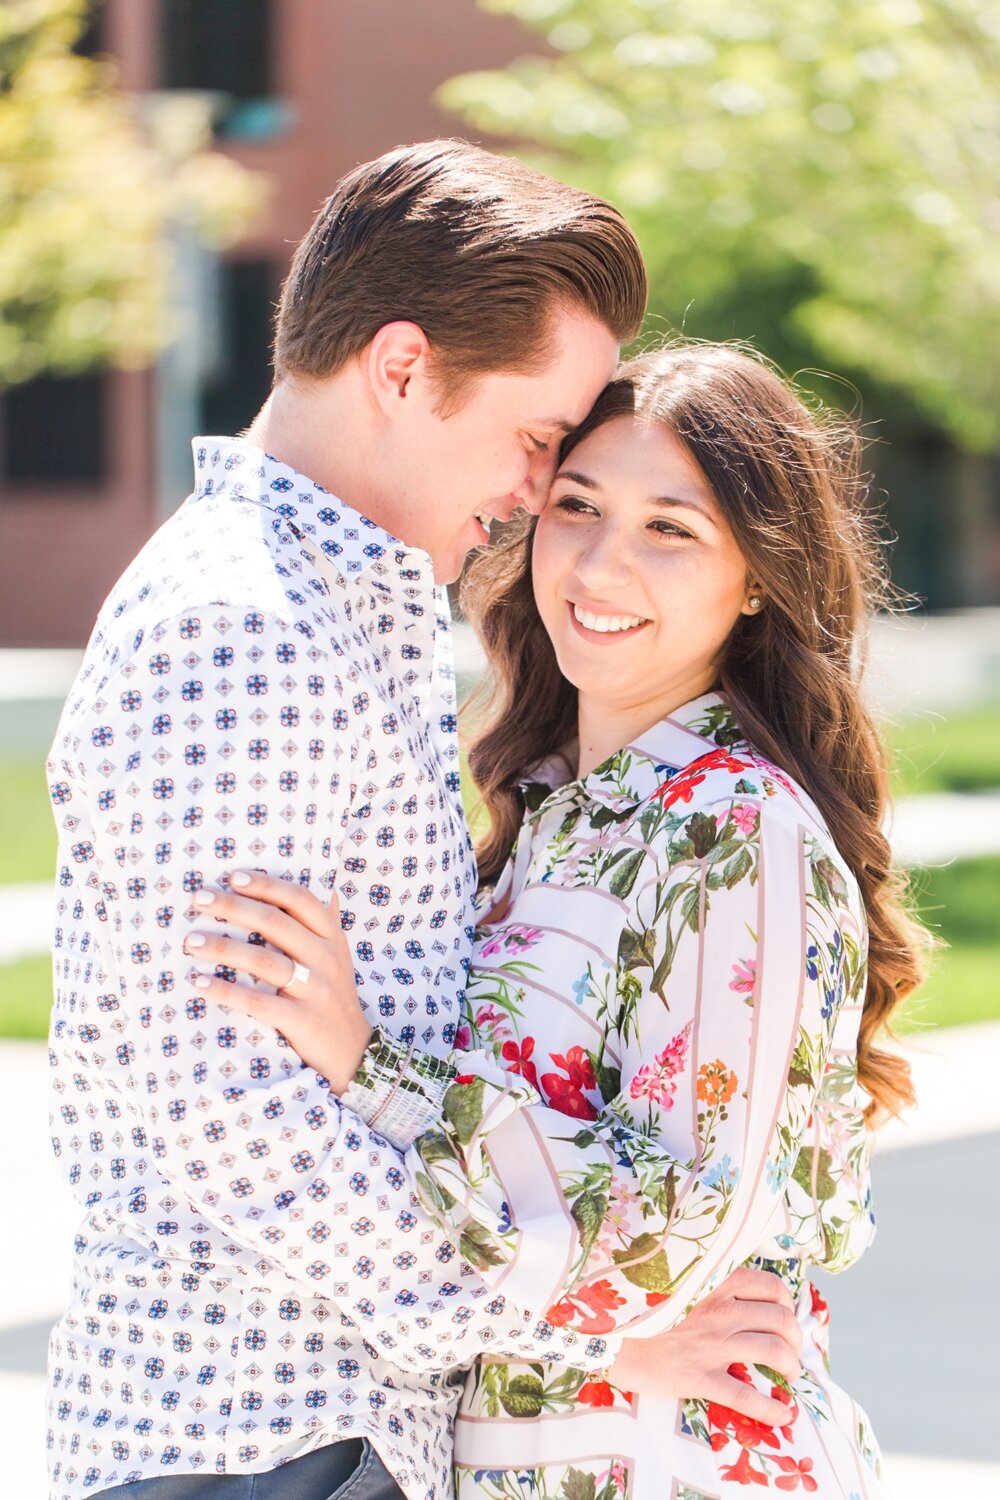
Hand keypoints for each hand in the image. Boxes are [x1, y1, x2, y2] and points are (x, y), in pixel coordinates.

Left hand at [184, 871, 371, 1092]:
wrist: (353, 1052)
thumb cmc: (333, 995)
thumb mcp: (335, 953)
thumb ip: (321, 920)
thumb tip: (314, 877)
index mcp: (332, 936)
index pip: (301, 899)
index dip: (268, 885)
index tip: (233, 876)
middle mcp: (327, 958)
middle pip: (276, 925)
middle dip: (234, 908)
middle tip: (199, 899)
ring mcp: (317, 990)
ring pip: (265, 962)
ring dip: (223, 948)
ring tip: (191, 941)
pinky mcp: (304, 1021)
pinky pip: (260, 1003)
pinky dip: (227, 992)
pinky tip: (201, 984)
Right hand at [608, 1266, 802, 1425]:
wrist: (619, 1344)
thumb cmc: (658, 1320)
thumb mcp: (691, 1293)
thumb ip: (723, 1293)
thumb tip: (763, 1303)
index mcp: (715, 1286)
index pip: (770, 1286)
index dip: (787, 1304)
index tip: (786, 1318)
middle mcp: (718, 1312)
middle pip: (778, 1320)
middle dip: (795, 1338)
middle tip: (792, 1352)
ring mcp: (710, 1345)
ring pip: (771, 1351)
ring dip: (791, 1366)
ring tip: (790, 1375)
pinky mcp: (700, 1378)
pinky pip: (745, 1396)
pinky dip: (772, 1409)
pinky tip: (784, 1414)